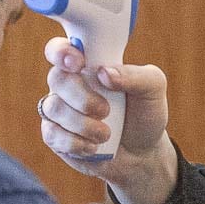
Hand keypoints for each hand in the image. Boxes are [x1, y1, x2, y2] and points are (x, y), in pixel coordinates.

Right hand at [40, 38, 177, 203]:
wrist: (143, 154)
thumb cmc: (145, 114)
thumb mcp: (153, 89)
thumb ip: (136, 75)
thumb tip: (104, 72)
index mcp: (89, 66)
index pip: (60, 49)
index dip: (62, 52)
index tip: (78, 64)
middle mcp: (69, 85)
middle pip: (56, 78)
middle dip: (81, 97)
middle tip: (106, 110)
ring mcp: (60, 110)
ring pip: (53, 107)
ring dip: (83, 124)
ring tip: (106, 134)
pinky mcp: (55, 136)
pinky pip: (51, 134)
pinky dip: (75, 142)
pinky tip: (93, 147)